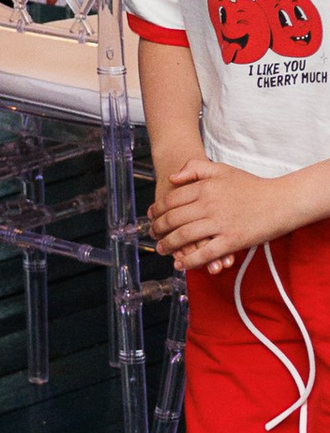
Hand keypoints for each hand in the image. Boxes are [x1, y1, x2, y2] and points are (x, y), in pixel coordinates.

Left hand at [150, 151, 283, 272]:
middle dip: (158, 229)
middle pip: (174, 219)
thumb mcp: (222, 169)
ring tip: (161, 250)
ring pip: (185, 237)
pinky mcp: (231, 241)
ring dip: (169, 245)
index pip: (171, 200)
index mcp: (205, 188)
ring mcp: (219, 224)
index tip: (151, 216)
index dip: (157, 210)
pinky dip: (190, 260)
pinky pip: (205, 253)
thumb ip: (196, 168)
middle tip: (152, 235)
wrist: (280, 201)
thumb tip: (172, 178)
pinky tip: (181, 264)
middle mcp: (208, 205)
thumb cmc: (252, 185)